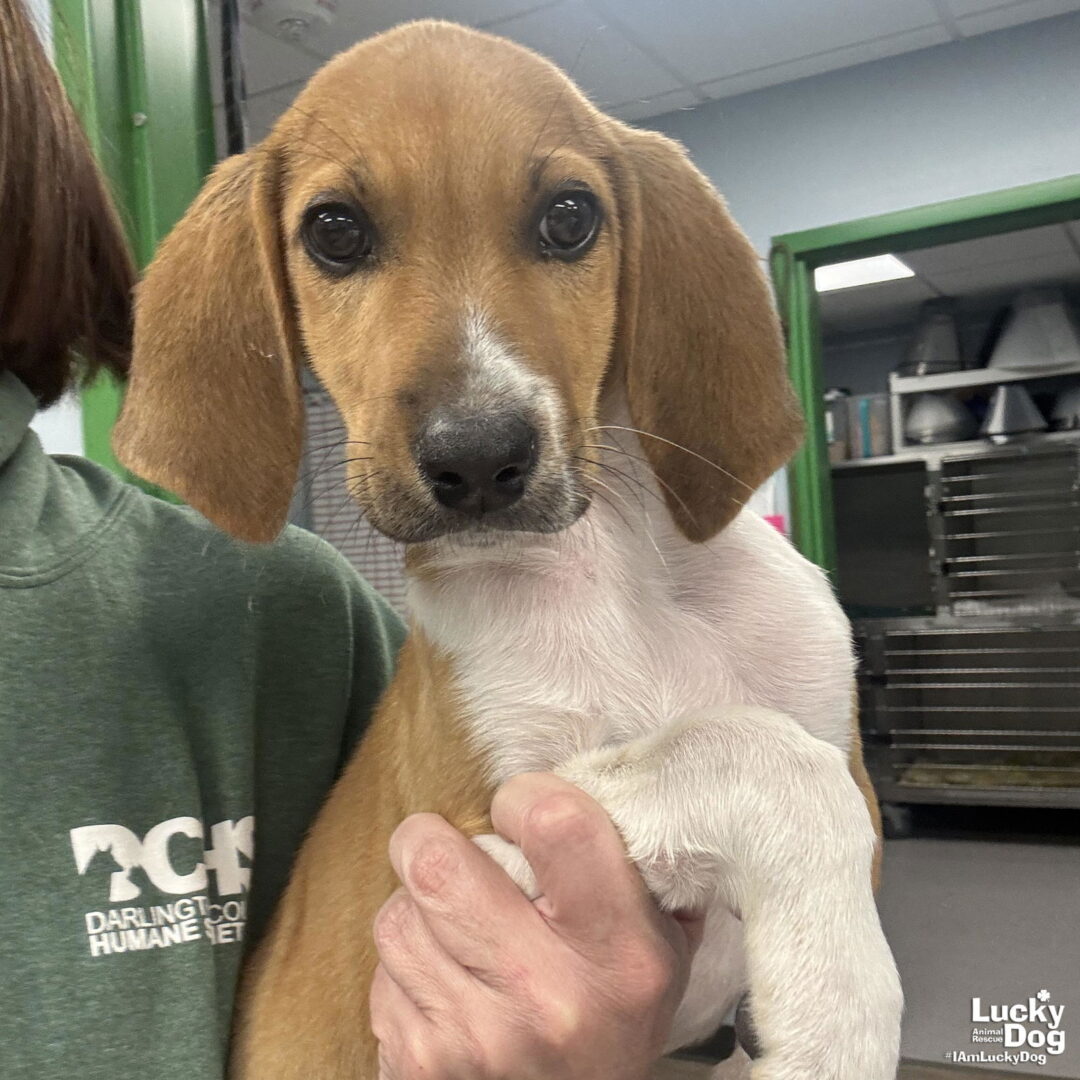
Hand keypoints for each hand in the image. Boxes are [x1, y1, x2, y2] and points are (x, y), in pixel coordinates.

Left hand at [371, 773, 700, 1079]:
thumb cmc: (615, 1012)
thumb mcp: (659, 940)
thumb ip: (631, 860)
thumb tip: (584, 772)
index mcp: (620, 952)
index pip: (555, 824)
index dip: (522, 797)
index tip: (516, 811)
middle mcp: (548, 997)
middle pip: (437, 867)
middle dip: (427, 840)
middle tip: (442, 844)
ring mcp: (478, 1039)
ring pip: (397, 918)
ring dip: (415, 910)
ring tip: (455, 928)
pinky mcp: (420, 1068)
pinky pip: (381, 977)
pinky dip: (405, 970)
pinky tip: (444, 986)